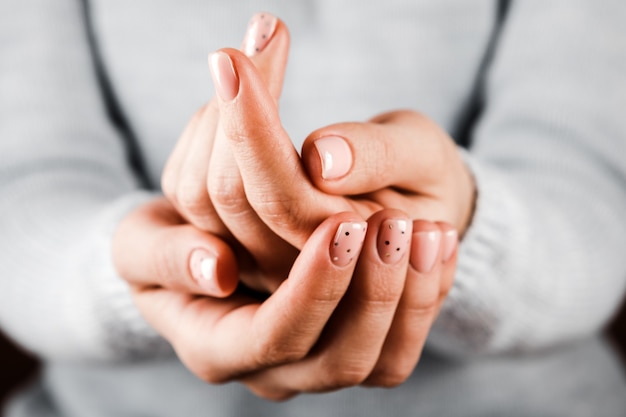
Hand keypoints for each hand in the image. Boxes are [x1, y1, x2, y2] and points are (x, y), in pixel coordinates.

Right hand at [117, 205, 457, 399]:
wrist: (208, 245)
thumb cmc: (169, 238)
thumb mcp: (142, 238)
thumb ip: (163, 253)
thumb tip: (216, 270)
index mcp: (215, 348)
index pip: (271, 338)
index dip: (312, 289)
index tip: (342, 223)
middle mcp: (272, 370)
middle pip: (339, 359)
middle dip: (375, 293)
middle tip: (396, 223)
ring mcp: (317, 364)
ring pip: (382, 360)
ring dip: (412, 295)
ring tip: (428, 227)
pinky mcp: (354, 346)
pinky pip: (403, 341)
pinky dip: (428, 294)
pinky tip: (438, 241)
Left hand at [208, 47, 474, 260]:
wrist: (408, 213)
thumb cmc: (423, 176)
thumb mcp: (424, 157)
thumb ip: (381, 158)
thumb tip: (322, 157)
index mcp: (347, 252)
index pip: (283, 195)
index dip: (254, 124)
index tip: (244, 52)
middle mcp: (291, 265)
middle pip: (229, 194)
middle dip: (230, 109)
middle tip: (253, 38)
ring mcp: (256, 255)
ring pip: (196, 194)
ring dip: (212, 118)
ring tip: (249, 66)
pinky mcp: (233, 237)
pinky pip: (185, 188)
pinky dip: (202, 132)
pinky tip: (236, 102)